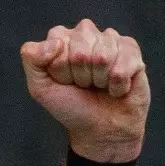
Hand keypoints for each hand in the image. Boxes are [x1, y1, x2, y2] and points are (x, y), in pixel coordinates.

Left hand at [20, 19, 149, 162]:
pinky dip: (118, 84)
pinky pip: (124, 62)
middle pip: (81, 50)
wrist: (101, 132)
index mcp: (61, 38)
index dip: (61, 70)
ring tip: (100, 86)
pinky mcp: (132, 51)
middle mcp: (86, 33)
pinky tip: (117, 88)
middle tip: (85, 86)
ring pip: (103, 56)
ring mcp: (110, 40)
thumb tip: (56, 43)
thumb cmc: (72, 108)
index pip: (58, 44)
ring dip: (100, 80)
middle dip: (81, 76)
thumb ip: (32, 59)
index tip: (66, 82)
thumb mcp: (40, 88)